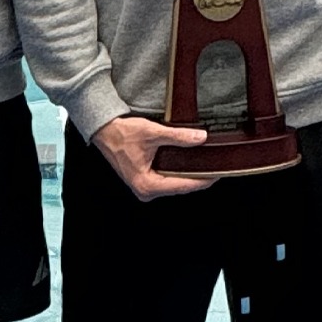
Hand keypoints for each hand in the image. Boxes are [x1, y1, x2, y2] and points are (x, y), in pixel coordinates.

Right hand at [91, 115, 213, 200]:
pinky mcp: (144, 181)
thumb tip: (200, 138)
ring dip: (188, 176)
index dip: (203, 179)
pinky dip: (177, 174)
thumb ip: (178, 136)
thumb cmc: (121, 134)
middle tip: (216, 168)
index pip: (183, 186)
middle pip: (180, 188)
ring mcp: (144, 188)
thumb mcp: (152, 133)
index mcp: (147, 185)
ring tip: (205, 166)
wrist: (103, 130)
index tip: (218, 173)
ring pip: (174, 185)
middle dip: (198, 178)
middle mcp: (146, 191)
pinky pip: (167, 181)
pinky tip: (188, 165)